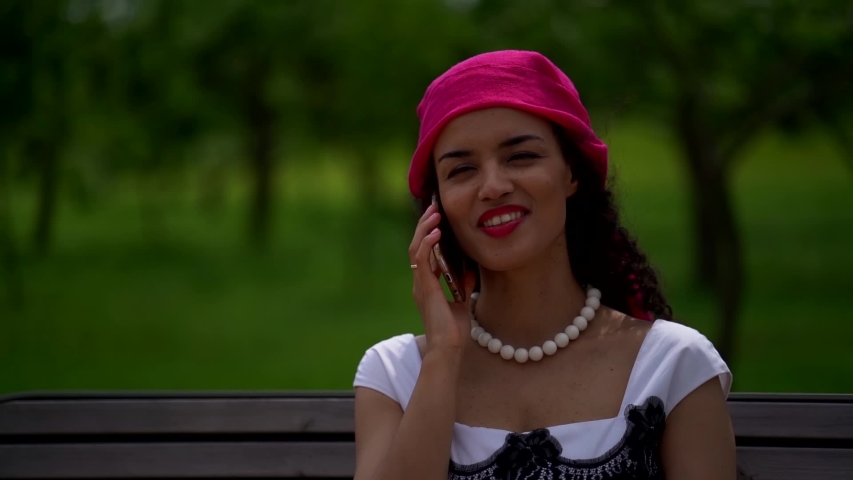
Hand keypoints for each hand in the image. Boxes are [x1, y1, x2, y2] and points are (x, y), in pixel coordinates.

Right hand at [408, 203, 475, 354]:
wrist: (450, 347)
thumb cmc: (455, 330)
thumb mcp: (462, 301)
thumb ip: (462, 284)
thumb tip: (469, 269)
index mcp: (427, 284)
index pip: (424, 252)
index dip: (428, 233)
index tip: (438, 216)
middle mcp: (420, 282)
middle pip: (417, 245)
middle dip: (425, 224)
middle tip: (434, 206)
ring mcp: (420, 284)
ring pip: (415, 248)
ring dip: (425, 229)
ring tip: (435, 213)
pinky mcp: (424, 287)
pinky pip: (421, 260)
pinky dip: (427, 243)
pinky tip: (436, 232)